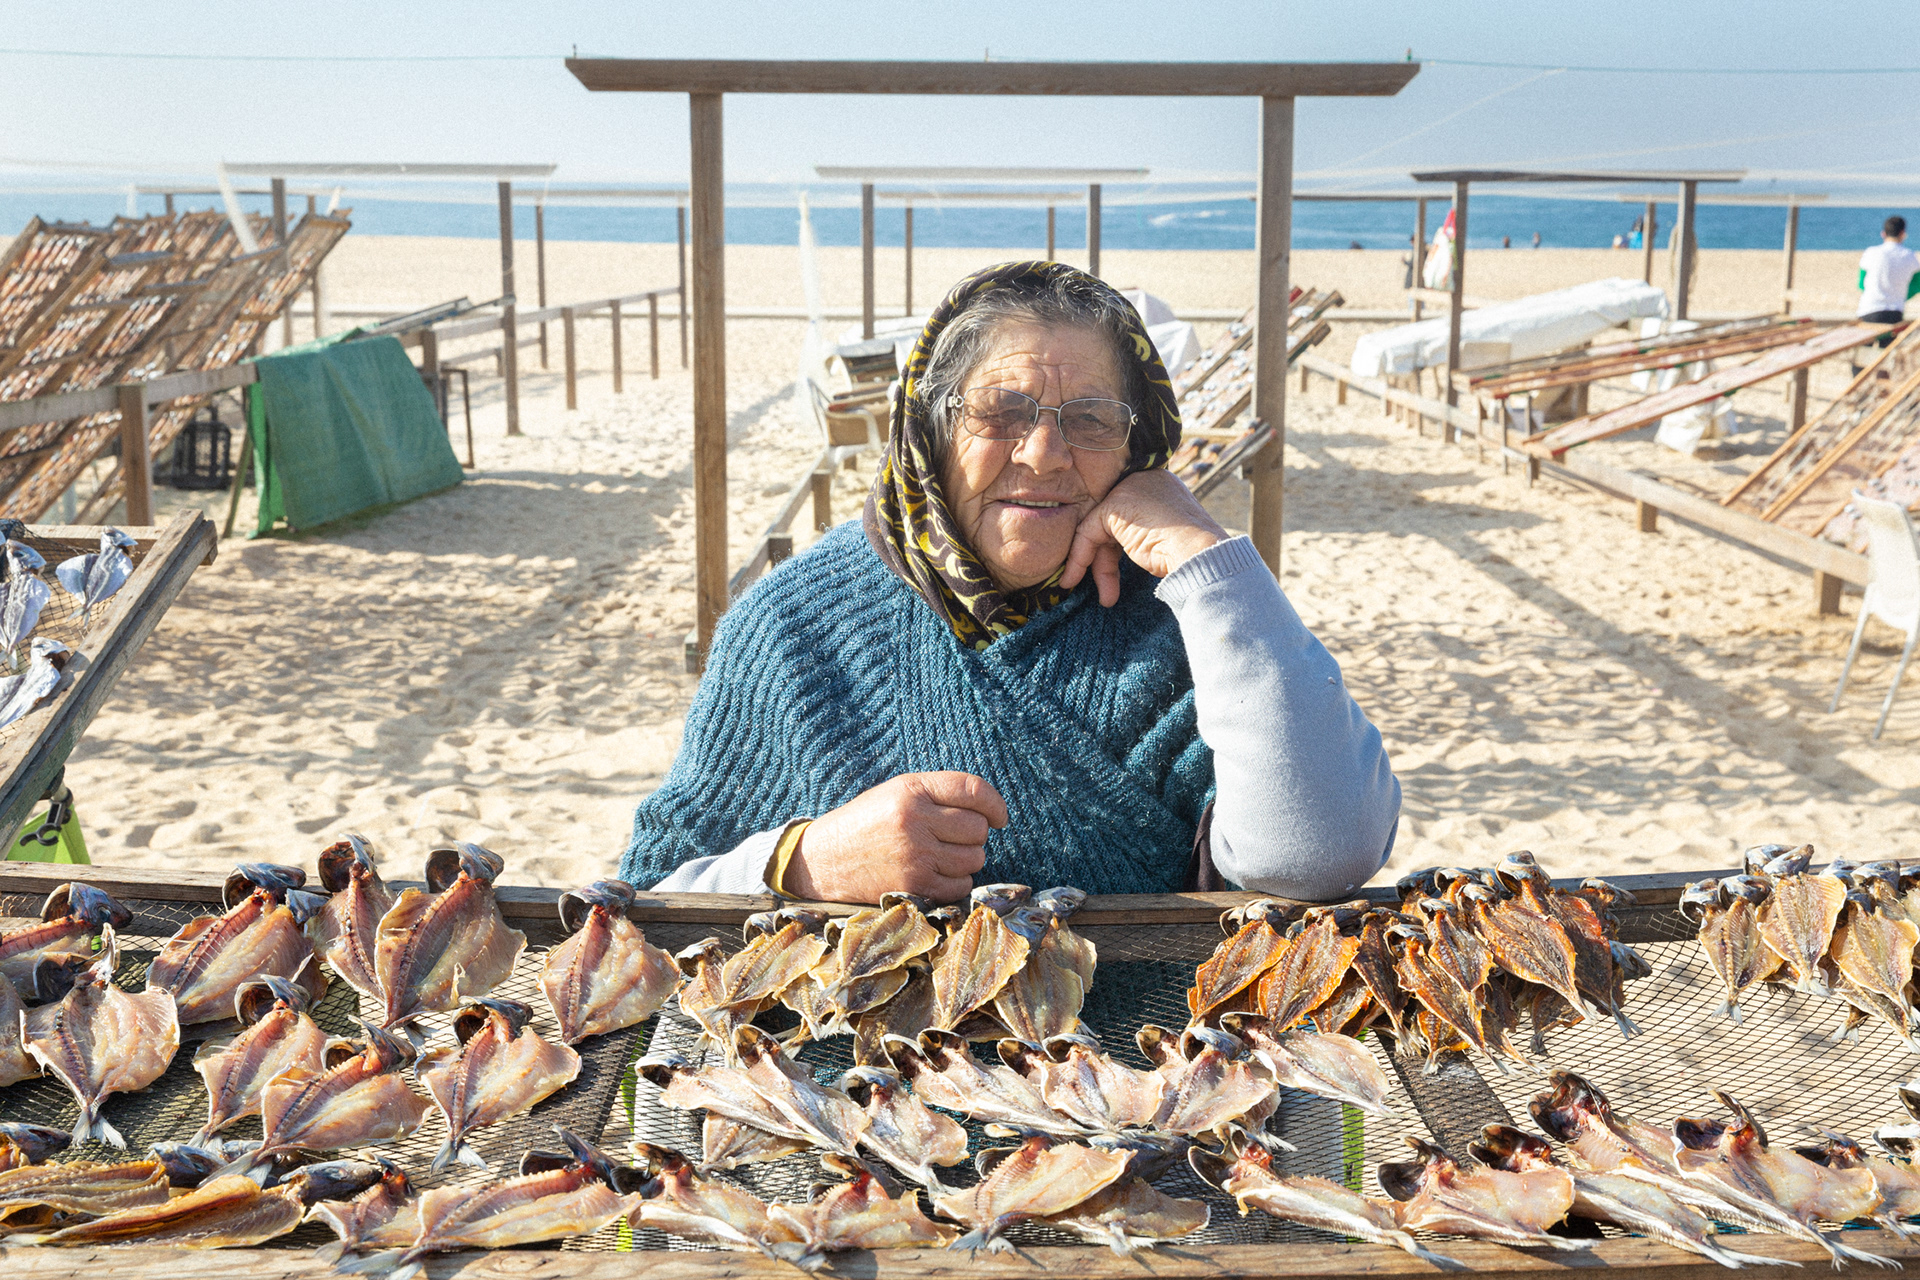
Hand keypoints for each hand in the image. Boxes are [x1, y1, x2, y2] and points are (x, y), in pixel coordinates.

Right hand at [786, 772, 1007, 903]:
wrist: (822, 861)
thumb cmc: (866, 824)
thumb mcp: (895, 793)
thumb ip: (938, 795)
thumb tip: (989, 812)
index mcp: (911, 790)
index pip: (973, 789)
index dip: (995, 804)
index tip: (1000, 816)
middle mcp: (915, 820)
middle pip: (978, 828)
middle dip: (974, 835)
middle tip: (953, 838)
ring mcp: (915, 856)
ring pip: (974, 859)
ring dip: (965, 860)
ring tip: (941, 855)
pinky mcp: (914, 887)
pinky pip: (960, 885)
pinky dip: (955, 882)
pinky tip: (935, 874)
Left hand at [1058, 469, 1227, 605]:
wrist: (1202, 554)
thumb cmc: (1193, 555)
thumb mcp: (1169, 537)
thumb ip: (1146, 533)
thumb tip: (1120, 549)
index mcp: (1161, 485)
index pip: (1129, 513)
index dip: (1118, 545)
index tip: (1112, 572)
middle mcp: (1145, 481)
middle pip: (1113, 522)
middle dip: (1106, 559)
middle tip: (1107, 589)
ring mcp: (1129, 490)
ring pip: (1099, 529)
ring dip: (1097, 566)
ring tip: (1103, 598)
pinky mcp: (1115, 505)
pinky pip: (1088, 532)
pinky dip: (1080, 558)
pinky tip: (1074, 579)